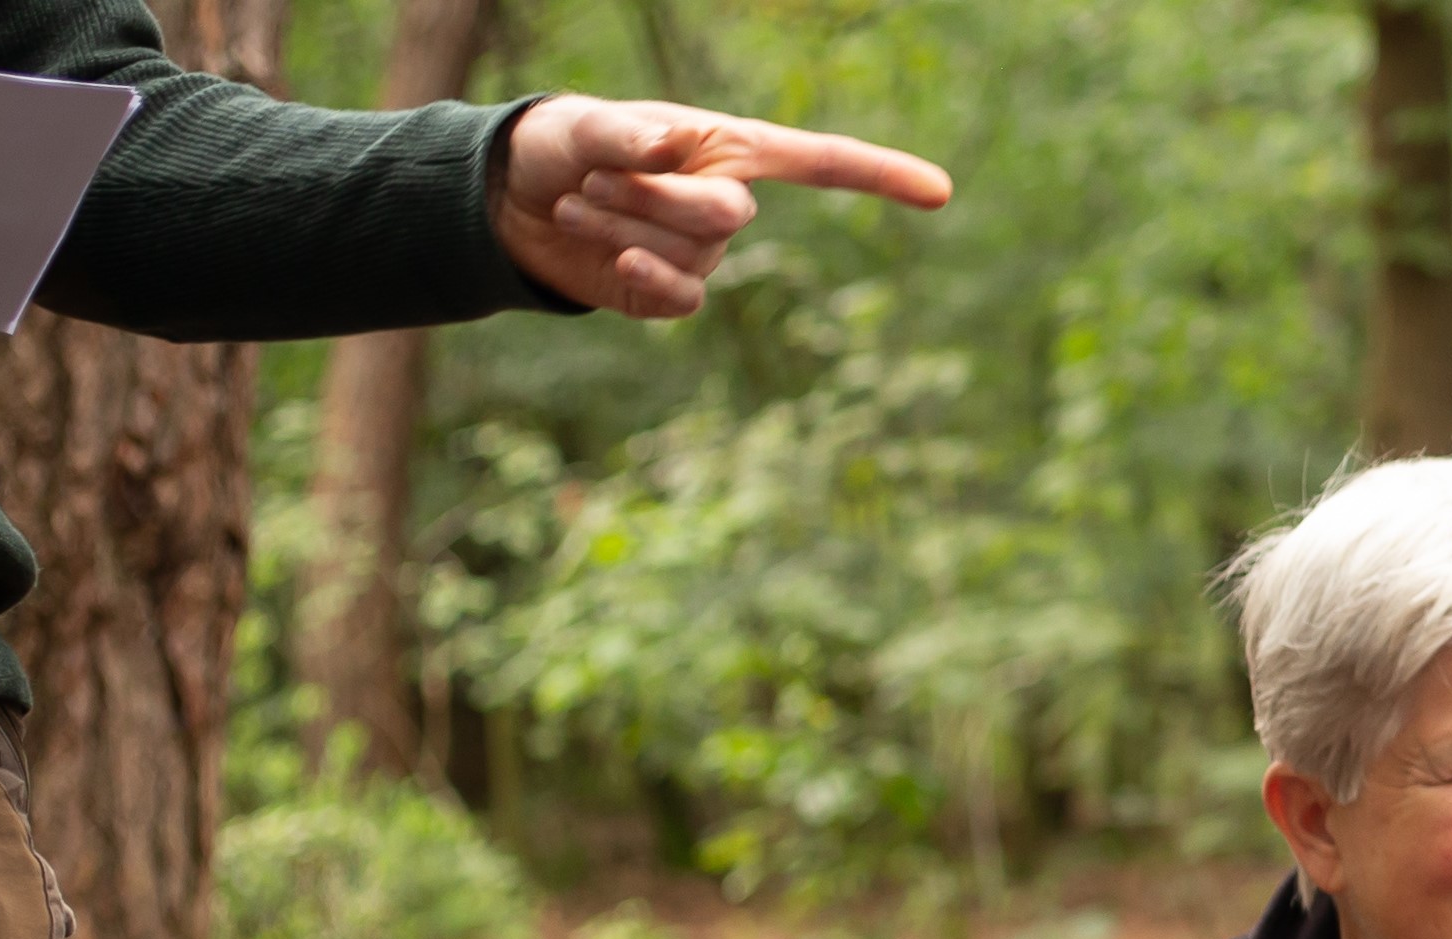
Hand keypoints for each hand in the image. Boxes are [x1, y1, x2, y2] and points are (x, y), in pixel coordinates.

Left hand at [493, 96, 955, 316]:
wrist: (511, 202)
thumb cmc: (561, 145)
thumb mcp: (586, 126)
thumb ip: (626, 136)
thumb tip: (668, 146)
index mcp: (728, 147)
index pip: (821, 162)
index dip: (881, 174)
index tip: (940, 192)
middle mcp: (727, 199)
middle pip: (729, 217)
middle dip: (655, 203)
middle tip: (593, 182)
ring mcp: (702, 251)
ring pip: (690, 256)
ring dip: (622, 231)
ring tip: (575, 205)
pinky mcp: (670, 291)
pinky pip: (683, 299)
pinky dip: (647, 279)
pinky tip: (613, 263)